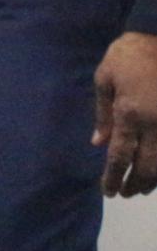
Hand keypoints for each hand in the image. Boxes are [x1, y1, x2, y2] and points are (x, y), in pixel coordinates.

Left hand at [94, 31, 156, 197]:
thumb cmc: (126, 56)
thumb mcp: (104, 80)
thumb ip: (102, 114)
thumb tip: (99, 144)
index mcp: (129, 114)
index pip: (120, 156)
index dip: (113, 177)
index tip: (108, 192)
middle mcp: (154, 123)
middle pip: (146, 166)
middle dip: (134, 184)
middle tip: (124, 194)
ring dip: (153, 180)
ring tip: (141, 189)